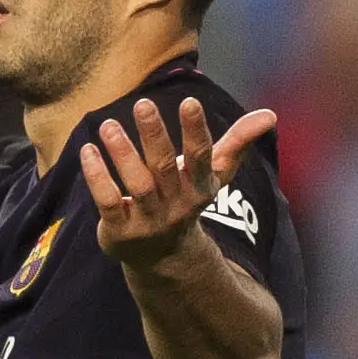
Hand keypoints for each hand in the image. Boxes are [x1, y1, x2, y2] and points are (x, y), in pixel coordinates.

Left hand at [80, 97, 275, 273]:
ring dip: (122, 153)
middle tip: (142, 103)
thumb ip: (237, 143)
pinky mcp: (119, 230)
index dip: (196, 130)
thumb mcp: (213, 174)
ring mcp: (147, 219)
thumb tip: (269, 115)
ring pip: (136, 184)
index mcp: (199, 187)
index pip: (201, 157)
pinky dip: (97, 176)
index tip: (189, 102)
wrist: (163, 256)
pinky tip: (88, 150)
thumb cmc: (185, 200)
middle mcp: (175, 204)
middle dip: (155, 135)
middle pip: (164, 167)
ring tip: (108, 124)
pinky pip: (107, 201)